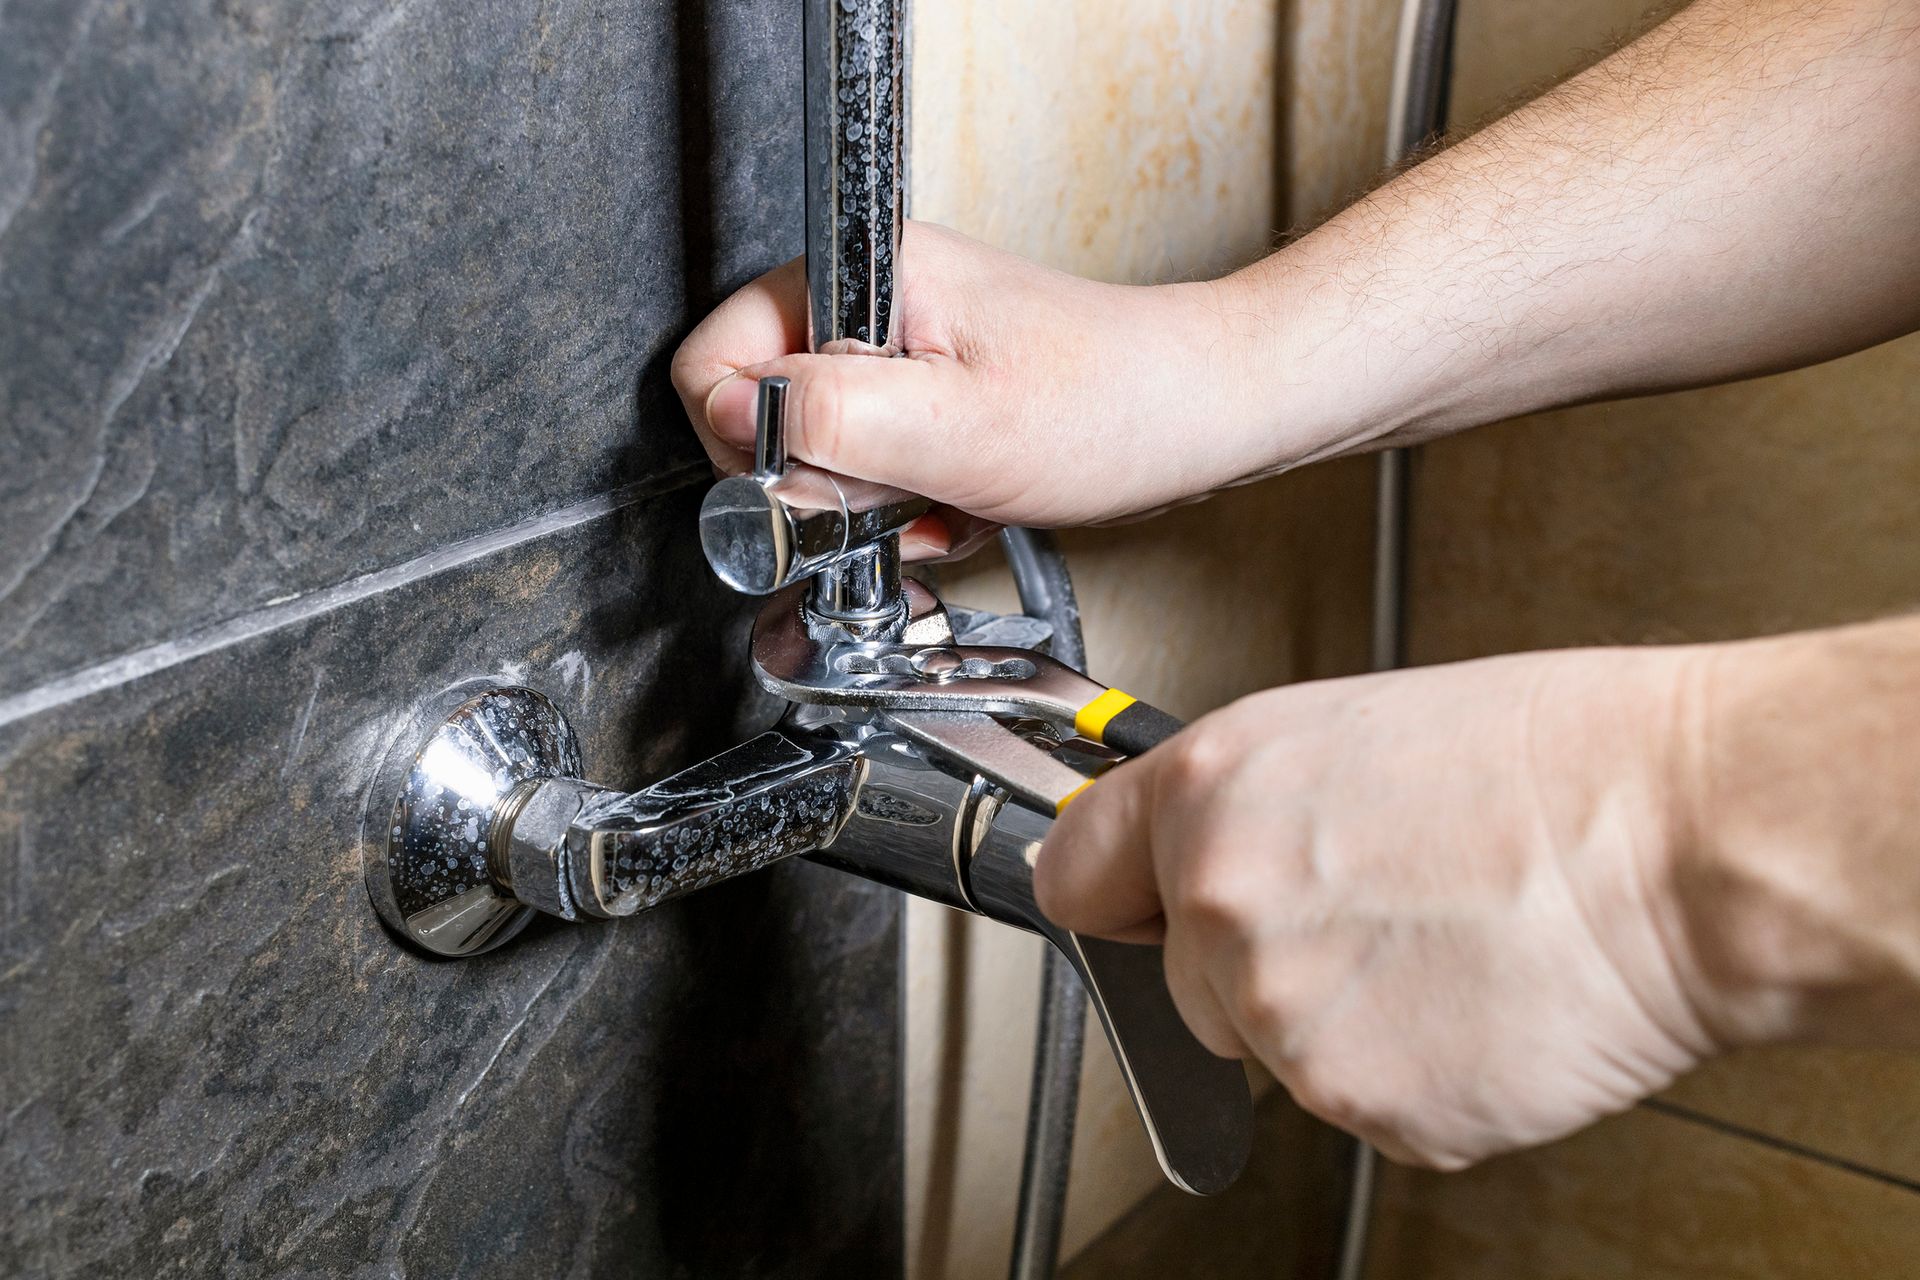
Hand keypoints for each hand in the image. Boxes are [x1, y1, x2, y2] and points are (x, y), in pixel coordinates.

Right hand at [670, 222, 1263, 554]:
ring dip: (874, 502)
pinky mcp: (926, 391)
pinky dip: (911, 504)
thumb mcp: (955, 426)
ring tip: (944, 497)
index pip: (713, 362)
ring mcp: (897, 345)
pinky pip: (872, 466)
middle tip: (899, 494)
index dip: (751, 443)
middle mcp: (869, 299)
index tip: (820, 482)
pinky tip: (961, 503)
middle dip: (823, 482)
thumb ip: (828, 418)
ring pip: (817, 451)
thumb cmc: (1111, 404)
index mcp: (861, 275)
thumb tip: (732, 418)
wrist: (1196, 415)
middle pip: (758, 412)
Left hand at [1034, 646, 1725, 1169]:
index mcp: (1210, 790)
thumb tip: (1200, 853)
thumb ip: (1245, 806)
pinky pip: (1362, 1106)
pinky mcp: (1360, 1104)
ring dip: (1348, 1023)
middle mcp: (1221, 901)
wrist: (1684, 842)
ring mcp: (1283, 1014)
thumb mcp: (1354, 732)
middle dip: (1259, 967)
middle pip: (1182, 982)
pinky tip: (1479, 1002)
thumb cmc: (1557, 765)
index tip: (1131, 909)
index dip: (1117, 894)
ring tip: (1448, 946)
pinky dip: (1418, 1076)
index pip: (1075, 871)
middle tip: (1379, 916)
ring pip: (1276, 1050)